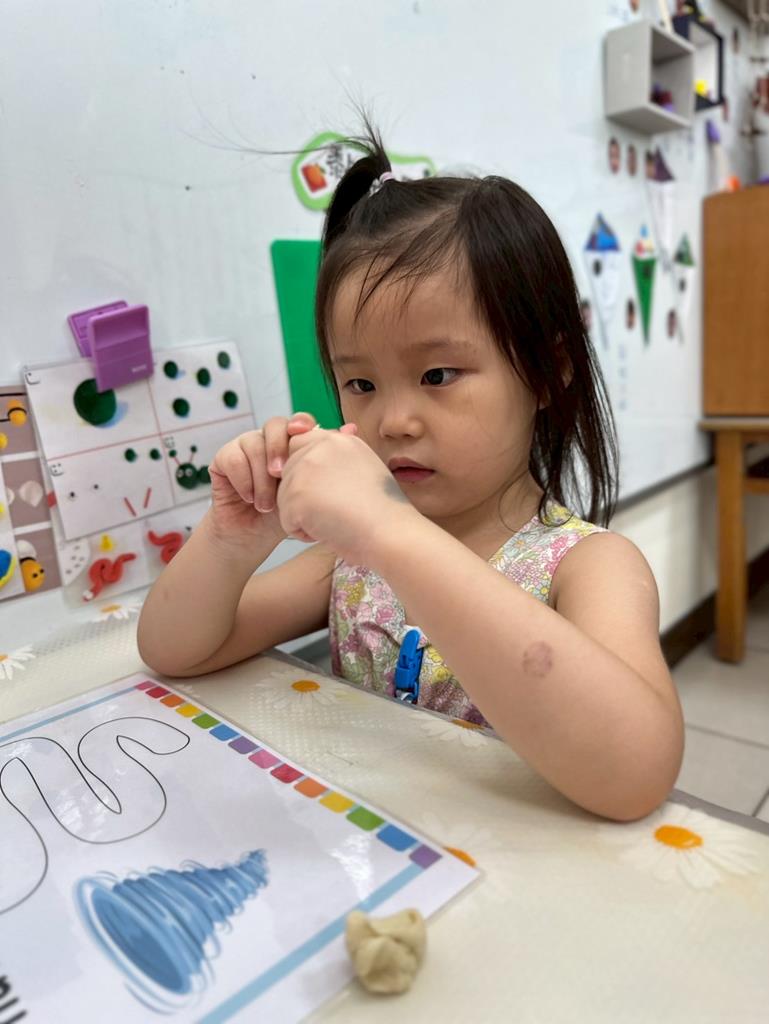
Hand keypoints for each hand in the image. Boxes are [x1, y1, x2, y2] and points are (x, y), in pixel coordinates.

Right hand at [207, 412, 319, 548]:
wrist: (254, 540)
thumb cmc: (286, 515)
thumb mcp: (310, 491)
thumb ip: (326, 462)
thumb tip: (352, 429)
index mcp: (292, 445)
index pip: (297, 422)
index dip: (301, 422)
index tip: (304, 431)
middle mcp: (269, 442)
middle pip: (274, 424)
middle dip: (278, 447)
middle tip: (280, 474)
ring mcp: (245, 448)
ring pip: (252, 443)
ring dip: (261, 477)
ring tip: (267, 505)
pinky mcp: (223, 459)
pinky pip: (232, 457)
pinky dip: (244, 480)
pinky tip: (251, 499)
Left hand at [276, 425, 421, 565]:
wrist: (391, 533)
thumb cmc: (384, 513)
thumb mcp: (364, 470)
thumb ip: (339, 461)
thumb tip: (322, 459)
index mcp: (340, 440)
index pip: (301, 445)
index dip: (309, 474)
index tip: (331, 492)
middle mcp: (321, 446)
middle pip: (288, 472)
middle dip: (304, 496)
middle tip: (338, 508)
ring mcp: (306, 468)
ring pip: (284, 497)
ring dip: (304, 516)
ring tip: (336, 520)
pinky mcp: (296, 494)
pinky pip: (286, 519)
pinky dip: (303, 532)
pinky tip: (329, 530)